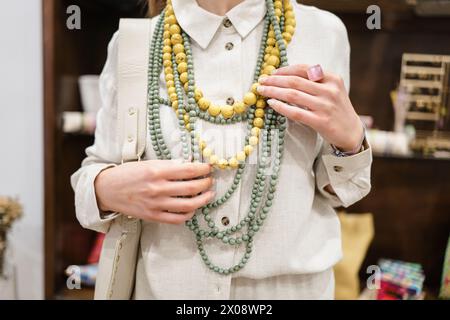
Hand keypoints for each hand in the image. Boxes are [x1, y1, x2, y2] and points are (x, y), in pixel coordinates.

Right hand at [94, 160, 214, 224]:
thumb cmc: (127, 174)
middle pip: (191, 187)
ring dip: (203, 200)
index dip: (202, 169)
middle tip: (210, 180)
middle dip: (206, 183)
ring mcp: (156, 204)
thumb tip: (188, 165)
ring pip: (188, 205)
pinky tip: (193, 208)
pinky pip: (177, 218)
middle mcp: (157, 188)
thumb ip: (168, 166)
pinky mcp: (153, 216)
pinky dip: (188, 214)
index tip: (208, 167)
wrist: (107, 190)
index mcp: (156, 171)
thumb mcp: (147, 163)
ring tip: (208, 195)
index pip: (188, 169)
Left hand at [257, 64, 363, 151]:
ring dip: (274, 91)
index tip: (271, 73)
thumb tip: (286, 75)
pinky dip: (281, 107)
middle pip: (295, 81)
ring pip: (293, 95)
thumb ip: (315, 81)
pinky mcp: (321, 121)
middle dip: (274, 80)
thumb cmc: (336, 109)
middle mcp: (329, 90)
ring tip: (262, 91)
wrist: (351, 131)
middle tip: (261, 81)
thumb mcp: (332, 90)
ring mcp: (325, 106)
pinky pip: (295, 112)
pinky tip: (271, 104)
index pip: (304, 69)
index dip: (284, 70)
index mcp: (332, 78)